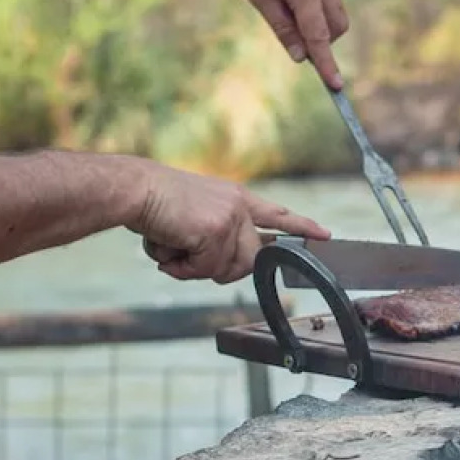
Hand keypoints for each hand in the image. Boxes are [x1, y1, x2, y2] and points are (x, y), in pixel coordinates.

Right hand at [128, 164, 328, 283]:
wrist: (134, 189)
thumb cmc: (156, 205)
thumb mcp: (195, 218)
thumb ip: (218, 239)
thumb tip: (224, 270)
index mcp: (236, 199)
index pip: (277, 214)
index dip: (301, 227)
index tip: (325, 235)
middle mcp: (240, 207)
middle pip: (250, 260)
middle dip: (217, 268)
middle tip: (187, 257)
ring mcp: (231, 219)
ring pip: (227, 269)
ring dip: (194, 269)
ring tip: (173, 247)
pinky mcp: (217, 230)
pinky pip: (206, 269)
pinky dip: (182, 268)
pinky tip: (169, 247)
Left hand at [204, 0, 349, 88]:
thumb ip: (282, 27)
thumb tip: (302, 57)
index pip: (319, 34)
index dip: (327, 63)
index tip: (336, 86)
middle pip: (336, 26)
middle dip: (323, 42)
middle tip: (293, 41)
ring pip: (335, 11)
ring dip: (319, 24)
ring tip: (285, 11)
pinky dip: (315, 7)